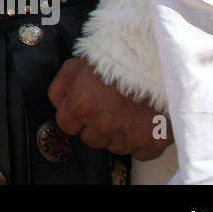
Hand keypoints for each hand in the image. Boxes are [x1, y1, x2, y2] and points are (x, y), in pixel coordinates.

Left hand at [48, 57, 172, 160]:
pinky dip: (141, 141)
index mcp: (82, 105)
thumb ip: (60, 89)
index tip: (86, 107)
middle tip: (110, 106)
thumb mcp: (76, 65)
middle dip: (97, 125)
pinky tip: (142, 123)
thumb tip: (59, 106)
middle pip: (91, 139)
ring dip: (118, 134)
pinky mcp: (153, 141)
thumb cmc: (113, 59)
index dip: (75, 115)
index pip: (67, 126)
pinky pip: (140, 154)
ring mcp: (129, 135)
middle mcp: (104, 124)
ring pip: (115, 147)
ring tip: (128, 111)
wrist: (153, 57)